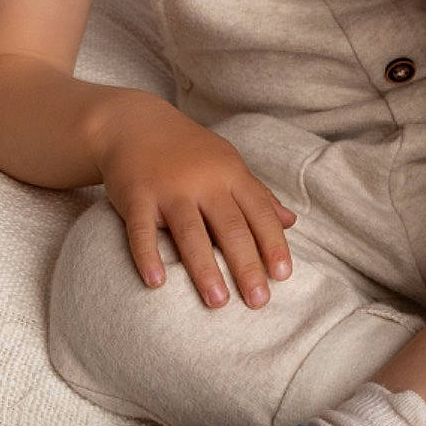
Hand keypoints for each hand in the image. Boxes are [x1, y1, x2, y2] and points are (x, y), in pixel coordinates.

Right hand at [93, 95, 297, 308]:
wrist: (133, 123)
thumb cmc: (187, 150)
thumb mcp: (227, 163)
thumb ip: (258, 194)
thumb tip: (291, 222)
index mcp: (229, 173)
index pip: (258, 212)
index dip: (272, 243)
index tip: (283, 275)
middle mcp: (202, 180)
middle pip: (230, 227)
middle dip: (246, 265)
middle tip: (259, 301)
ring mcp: (168, 188)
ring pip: (190, 232)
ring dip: (204, 269)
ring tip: (218, 302)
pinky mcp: (136, 196)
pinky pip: (141, 230)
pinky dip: (147, 255)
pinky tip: (156, 282)